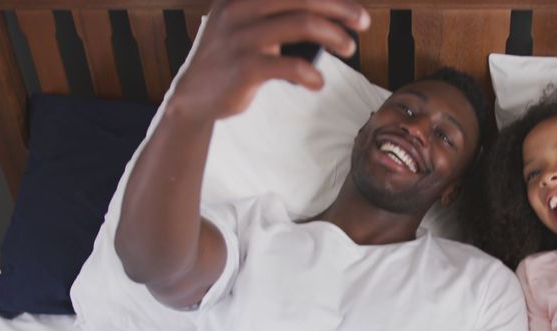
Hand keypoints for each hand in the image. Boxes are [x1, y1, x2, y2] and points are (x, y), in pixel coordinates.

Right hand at [169, 0, 370, 121]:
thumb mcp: (247, 24)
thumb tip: (327, 8)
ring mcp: (241, 36)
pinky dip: (312, 73)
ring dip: (335, 35)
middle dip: (341, 8)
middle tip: (363, 22)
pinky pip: (290, 65)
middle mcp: (240, 8)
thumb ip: (277, 12)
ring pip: (302, 24)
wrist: (193, 97)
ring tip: (349, 48)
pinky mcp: (244, 67)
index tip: (353, 8)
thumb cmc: (233, 58)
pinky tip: (318, 83)